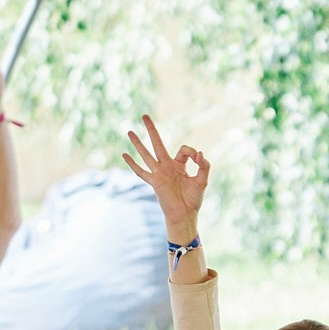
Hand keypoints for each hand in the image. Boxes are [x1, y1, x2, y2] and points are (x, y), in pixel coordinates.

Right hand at [122, 116, 208, 233]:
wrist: (185, 214)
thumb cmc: (193, 199)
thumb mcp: (203, 180)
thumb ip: (204, 166)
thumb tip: (200, 153)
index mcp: (179, 165)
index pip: (183, 149)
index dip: (192, 152)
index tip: (199, 159)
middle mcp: (167, 166)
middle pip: (157, 143)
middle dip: (151, 130)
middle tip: (144, 115)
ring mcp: (159, 174)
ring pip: (146, 154)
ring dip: (138, 143)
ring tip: (129, 131)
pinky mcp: (154, 182)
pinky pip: (141, 172)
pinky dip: (132, 164)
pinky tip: (124, 155)